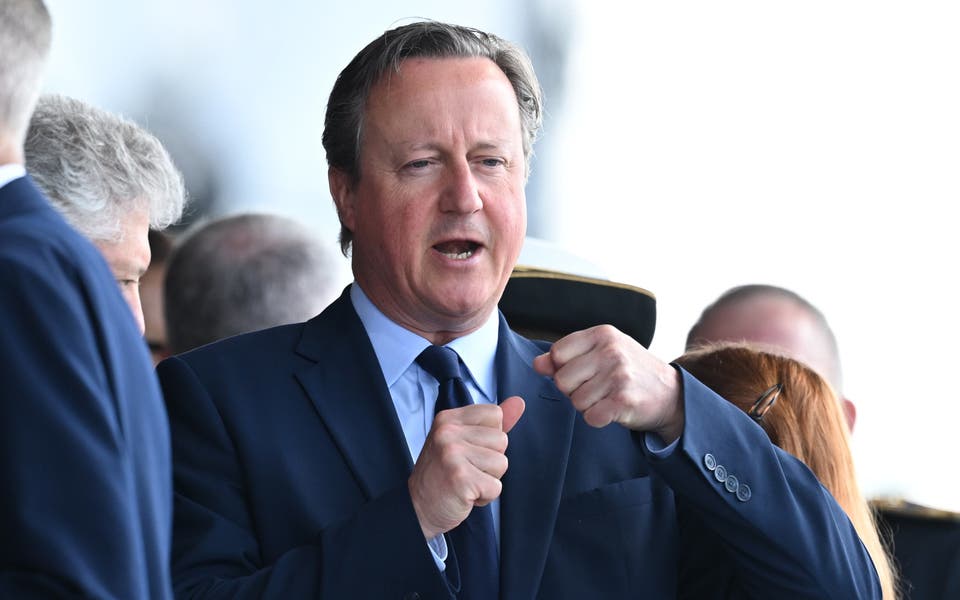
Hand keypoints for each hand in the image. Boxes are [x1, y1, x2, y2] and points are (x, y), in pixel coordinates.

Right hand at [409, 396, 524, 538]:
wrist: (418, 508)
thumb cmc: (442, 475)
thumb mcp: (463, 441)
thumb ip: (491, 423)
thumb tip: (519, 402)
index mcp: (449, 418)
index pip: (495, 414)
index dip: (490, 437)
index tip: (470, 450)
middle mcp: (448, 432)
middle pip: (502, 440)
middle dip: (491, 461)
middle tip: (466, 470)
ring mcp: (452, 453)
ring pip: (502, 463)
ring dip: (488, 480)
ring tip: (466, 482)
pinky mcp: (460, 478)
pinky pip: (496, 487)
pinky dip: (485, 497)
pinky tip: (465, 495)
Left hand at [533, 325, 683, 442]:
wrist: (671, 394)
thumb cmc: (629, 371)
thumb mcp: (600, 353)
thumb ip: (566, 357)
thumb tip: (537, 365)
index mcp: (602, 334)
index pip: (557, 354)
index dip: (564, 369)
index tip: (584, 372)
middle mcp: (611, 351)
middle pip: (562, 380)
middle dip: (574, 390)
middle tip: (598, 388)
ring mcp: (619, 375)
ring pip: (576, 401)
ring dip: (588, 406)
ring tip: (608, 397)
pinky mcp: (624, 400)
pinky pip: (590, 417)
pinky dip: (599, 419)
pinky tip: (613, 410)